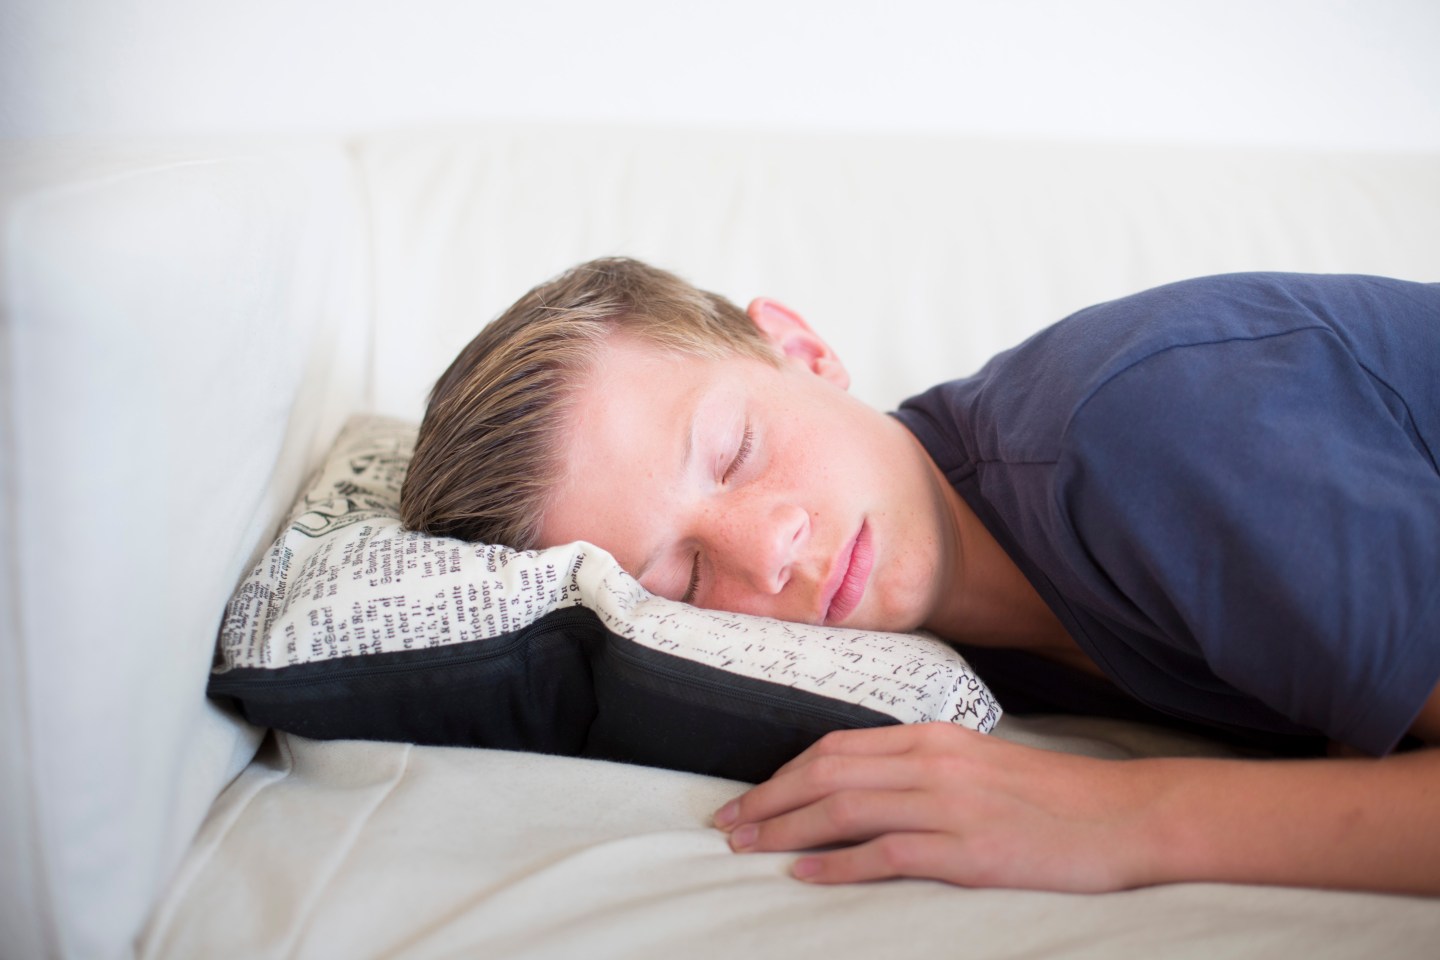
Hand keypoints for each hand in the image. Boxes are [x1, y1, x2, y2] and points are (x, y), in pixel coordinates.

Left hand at [712, 722, 1154, 891]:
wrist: (1123, 816)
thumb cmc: (1050, 796)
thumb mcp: (977, 763)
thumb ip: (922, 767)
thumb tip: (862, 786)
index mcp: (932, 737)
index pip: (835, 749)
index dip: (783, 774)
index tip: (749, 798)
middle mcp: (932, 763)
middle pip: (827, 775)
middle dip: (768, 800)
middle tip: (727, 826)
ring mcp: (949, 806)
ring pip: (844, 809)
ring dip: (786, 829)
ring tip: (748, 848)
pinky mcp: (968, 850)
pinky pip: (887, 853)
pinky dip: (839, 863)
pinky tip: (804, 874)